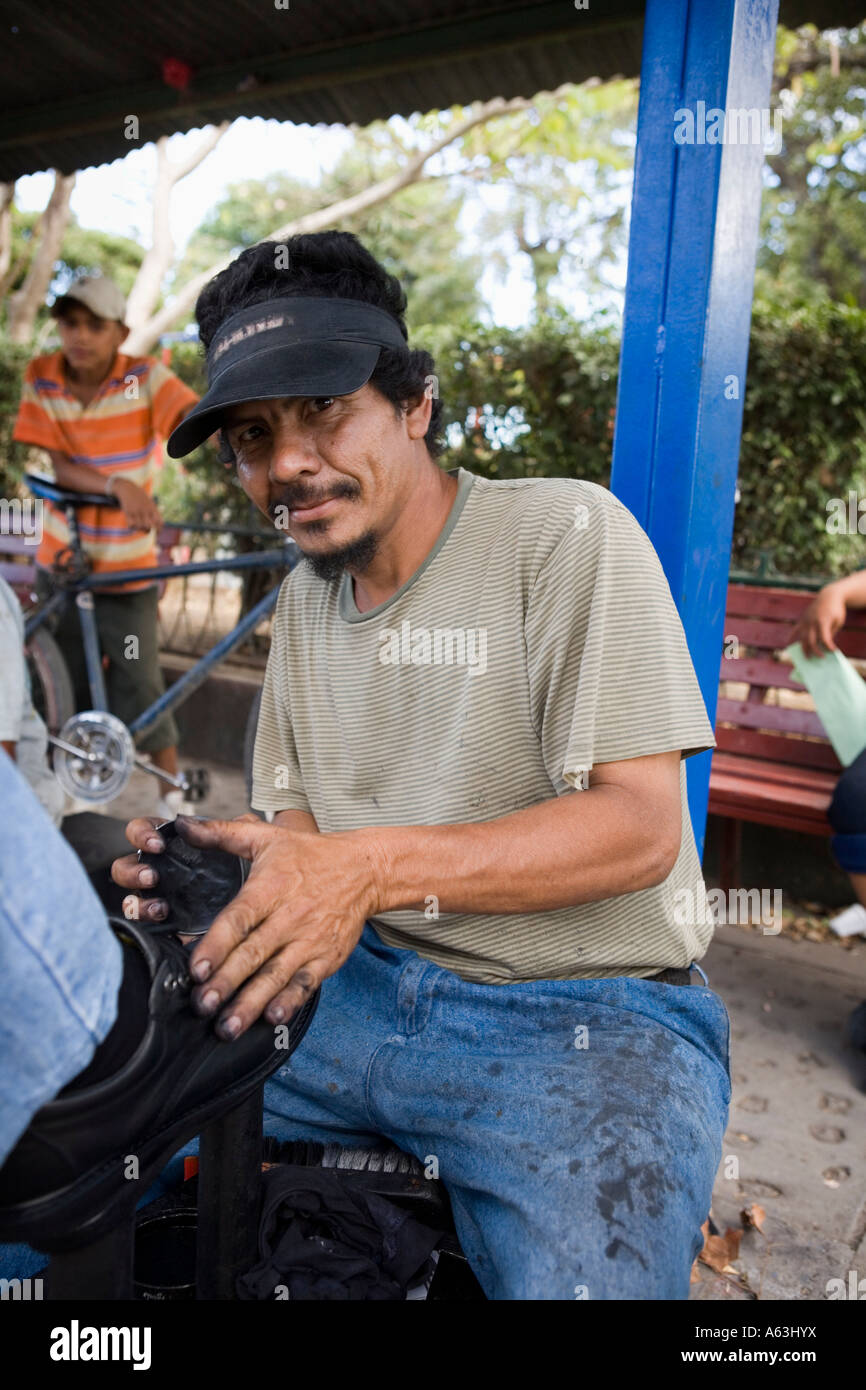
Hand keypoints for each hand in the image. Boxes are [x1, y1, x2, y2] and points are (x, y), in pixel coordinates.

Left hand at [111, 814, 385, 1039]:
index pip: (239, 919)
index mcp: (270, 888)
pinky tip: (272, 1017)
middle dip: (226, 983)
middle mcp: (290, 916)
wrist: (365, 868)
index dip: (216, 945)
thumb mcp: (266, 837)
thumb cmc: (309, 854)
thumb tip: (182, 824)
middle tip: (201, 1005)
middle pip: (253, 954)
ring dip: (251, 1003)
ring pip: (276, 976)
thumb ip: (221, 833)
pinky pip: (306, 983)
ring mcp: (310, 939)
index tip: (195, 968)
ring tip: (227, 1027)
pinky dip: (290, 1001)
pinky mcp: (327, 957)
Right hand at [112, 479, 161, 530]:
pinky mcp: (127, 512)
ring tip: (138, 526)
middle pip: (149, 526)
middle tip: (146, 528)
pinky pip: (130, 525)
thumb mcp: (150, 503)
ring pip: (140, 527)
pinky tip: (132, 523)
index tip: (157, 532)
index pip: (159, 522)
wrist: (128, 488)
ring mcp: (136, 511)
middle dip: (148, 530)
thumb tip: (159, 525)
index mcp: (153, 508)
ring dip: (140, 529)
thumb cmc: (141, 497)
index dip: (159, 529)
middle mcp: (145, 510)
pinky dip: (132, 526)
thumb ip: (156, 513)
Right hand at [789, 584, 846, 658]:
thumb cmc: (836, 610)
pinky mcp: (802, 620)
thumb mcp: (838, 621)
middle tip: (821, 658)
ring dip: (804, 649)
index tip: (833, 651)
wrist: (829, 595)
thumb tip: (824, 645)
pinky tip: (789, 646)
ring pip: (802, 638)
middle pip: (811, 640)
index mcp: (823, 621)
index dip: (828, 646)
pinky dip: (791, 638)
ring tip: (808, 658)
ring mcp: (805, 621)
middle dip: (816, 651)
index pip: (824, 638)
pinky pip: (795, 631)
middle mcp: (812, 622)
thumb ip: (830, 633)